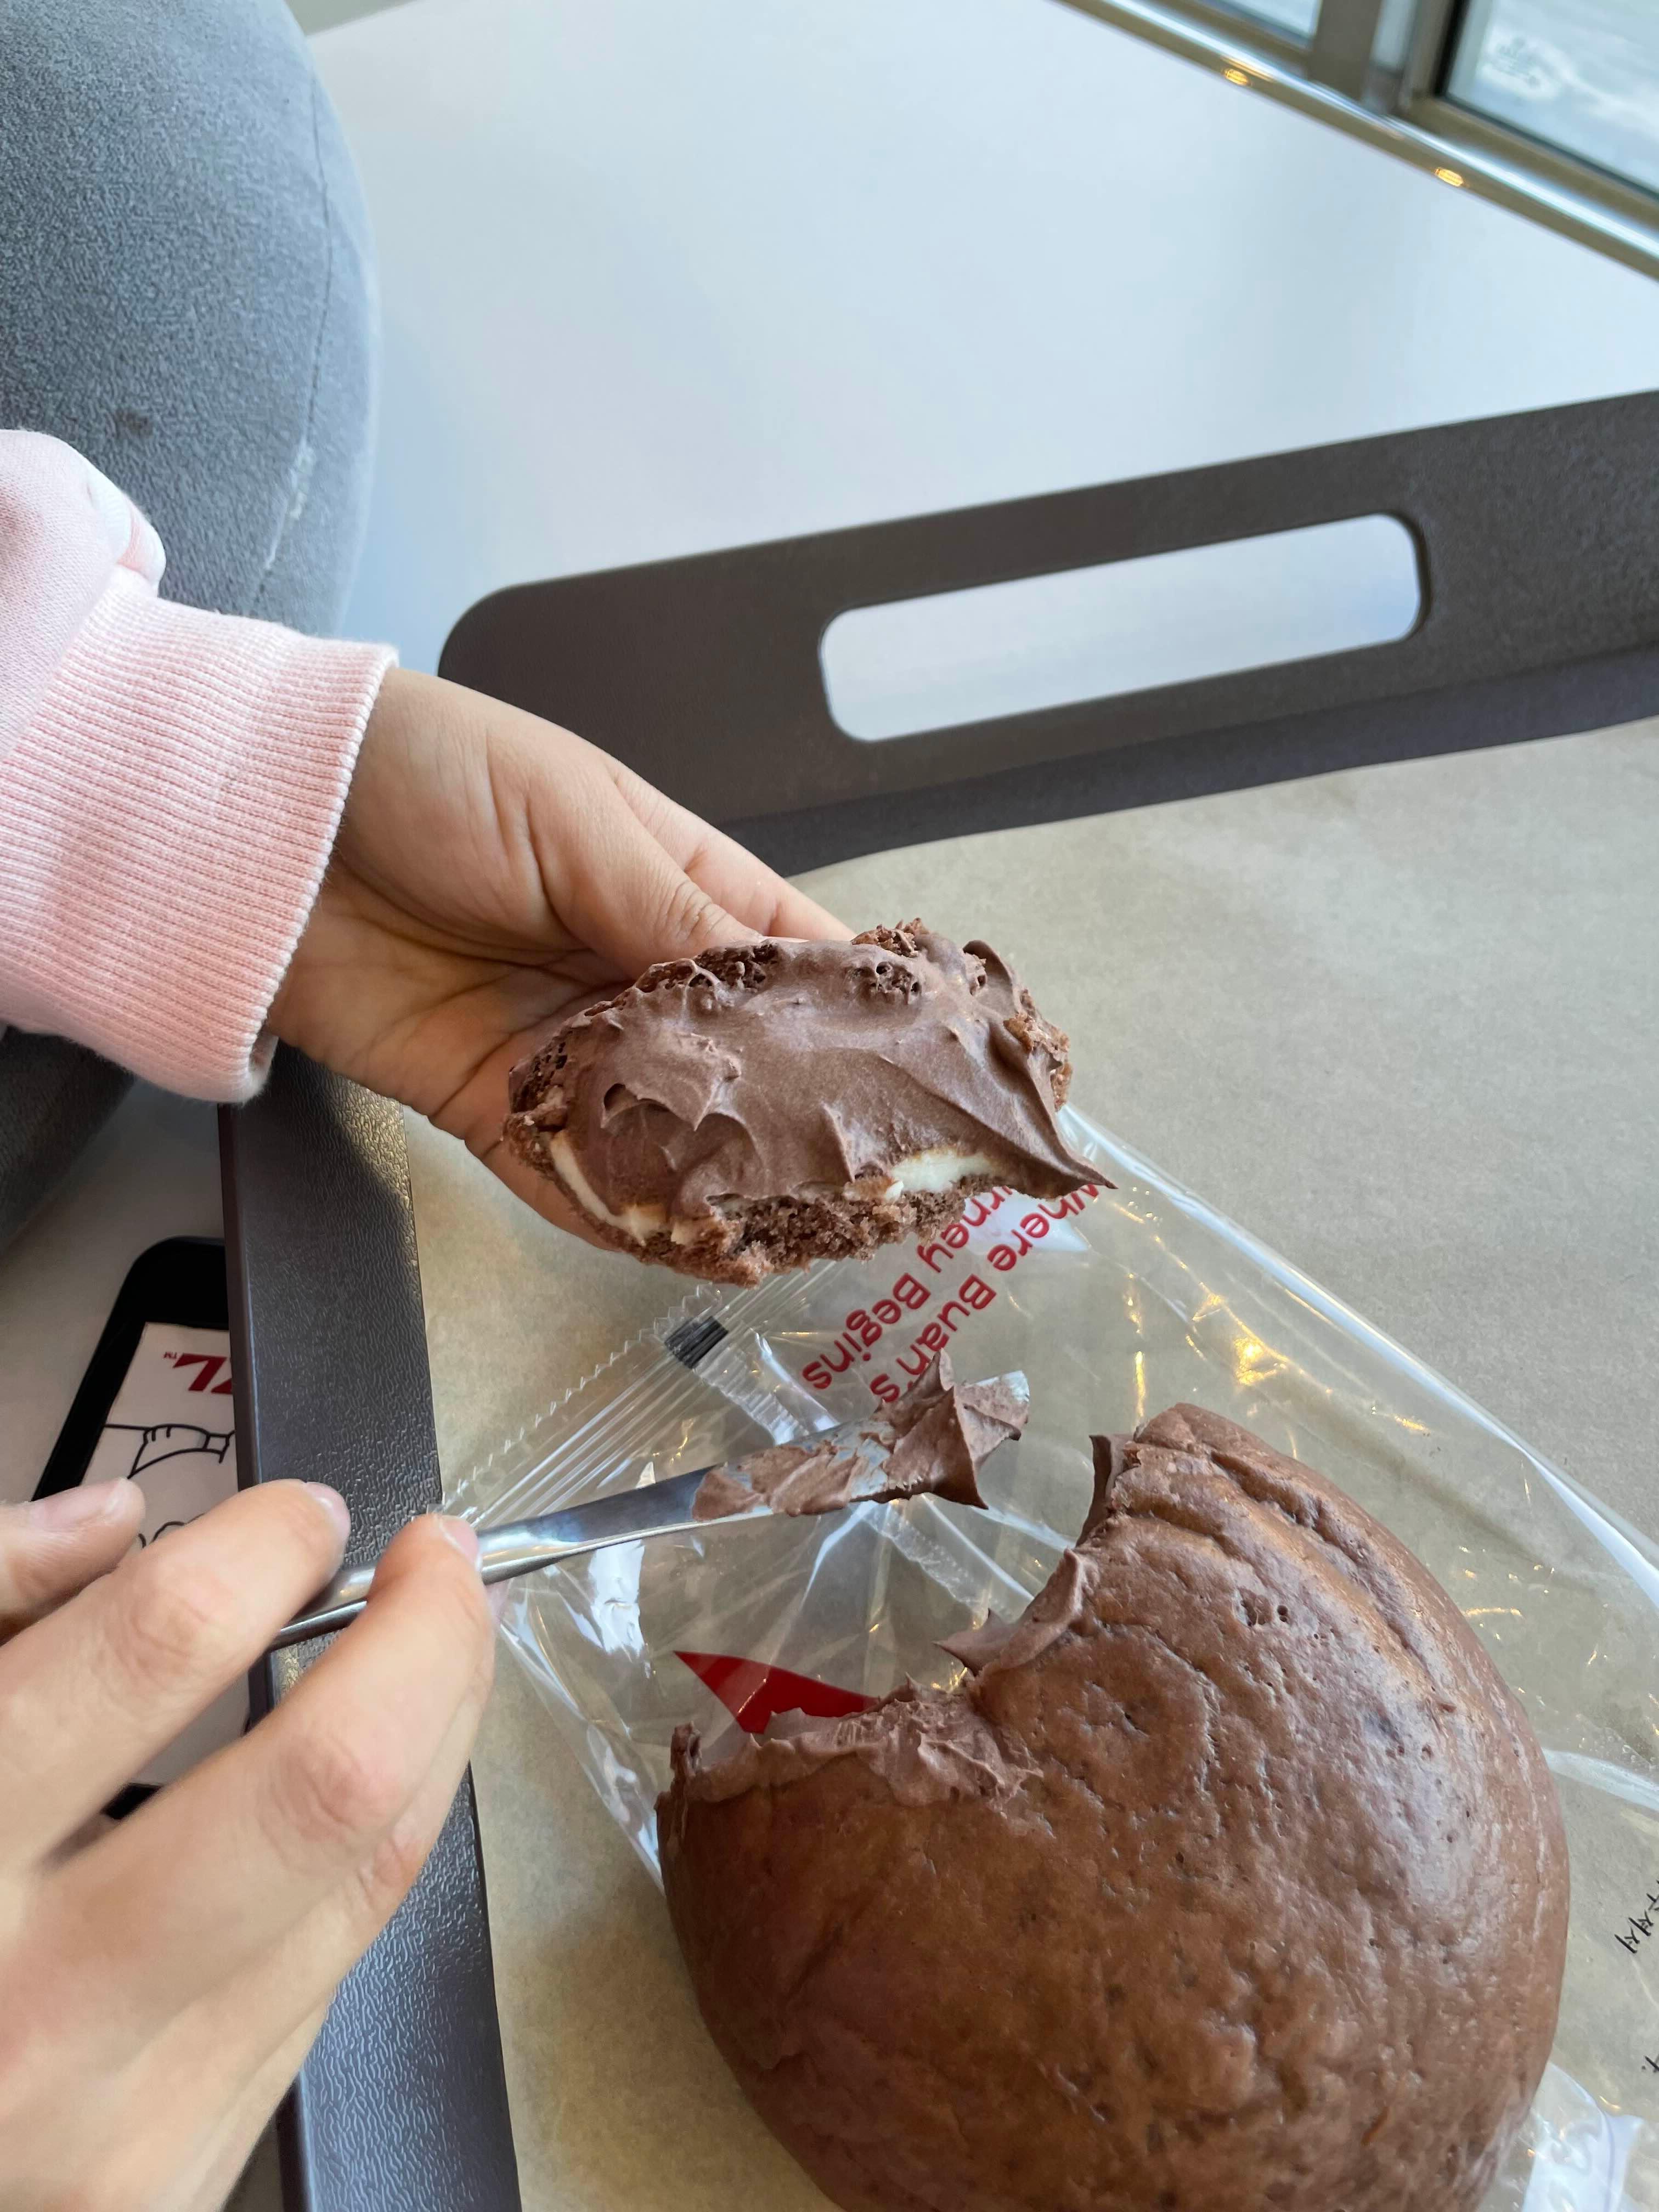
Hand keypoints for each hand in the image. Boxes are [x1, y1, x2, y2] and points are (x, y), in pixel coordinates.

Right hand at [0, 1476, 495, 2211]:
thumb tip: (115, 1525)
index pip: (161, 1647)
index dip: (264, 1545)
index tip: (305, 1513)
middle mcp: (38, 2011)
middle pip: (326, 1782)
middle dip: (426, 1638)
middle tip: (439, 1557)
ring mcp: (125, 2120)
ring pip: (369, 1883)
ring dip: (436, 1736)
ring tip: (440, 1646)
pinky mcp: (176, 2181)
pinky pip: (322, 1982)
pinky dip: (360, 1862)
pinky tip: (356, 1795)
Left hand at [271, 668, 845, 1243]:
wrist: (262, 826)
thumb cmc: (426, 777)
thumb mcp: (574, 820)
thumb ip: (678, 912)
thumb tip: (799, 987)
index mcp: (675, 885)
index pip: (796, 963)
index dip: (861, 1020)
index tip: (927, 1077)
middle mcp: (634, 974)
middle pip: (744, 1067)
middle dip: (802, 1122)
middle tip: (872, 1180)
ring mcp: (569, 1048)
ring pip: (669, 1135)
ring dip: (720, 1182)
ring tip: (792, 1229)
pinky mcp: (496, 1106)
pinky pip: (571, 1175)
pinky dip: (620, 1213)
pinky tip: (680, 1246)